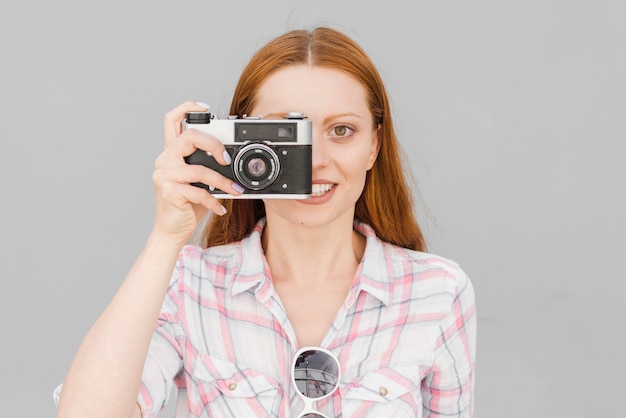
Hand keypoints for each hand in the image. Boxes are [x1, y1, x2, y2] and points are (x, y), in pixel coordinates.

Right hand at [151, 101, 242, 240]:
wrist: (172, 230)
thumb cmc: (187, 205)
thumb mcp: (199, 181)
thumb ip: (208, 166)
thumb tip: (232, 160)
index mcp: (172, 153)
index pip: (172, 120)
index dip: (187, 108)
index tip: (206, 109)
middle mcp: (165, 160)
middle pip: (189, 136)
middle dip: (214, 144)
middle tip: (228, 160)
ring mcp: (164, 175)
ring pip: (200, 169)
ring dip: (223, 182)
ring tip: (235, 191)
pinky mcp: (168, 191)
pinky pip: (199, 191)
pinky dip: (214, 201)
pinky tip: (220, 208)